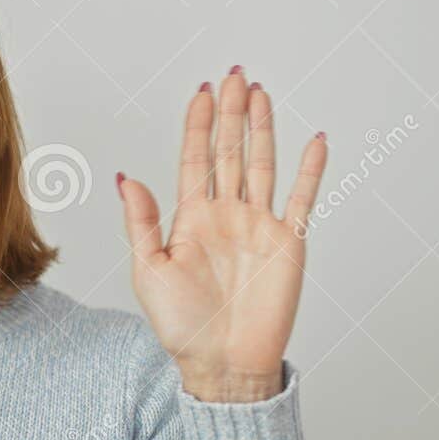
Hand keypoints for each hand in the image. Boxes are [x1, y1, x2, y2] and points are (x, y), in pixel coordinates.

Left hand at [116, 67, 326, 401]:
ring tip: (261, 93)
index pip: (196, 159)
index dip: (199, 125)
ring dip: (262, 129)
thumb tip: (125, 177)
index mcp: (192, 219)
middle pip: (230, 152)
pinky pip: (301, 199)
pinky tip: (313, 139)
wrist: (222, 363)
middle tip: (233, 75)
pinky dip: (309, 170)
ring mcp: (259, 227)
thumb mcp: (149, 271)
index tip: (201, 92)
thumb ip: (142, 222)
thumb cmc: (181, 325)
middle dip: (230, 113)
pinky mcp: (288, 244)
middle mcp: (227, 216)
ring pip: (262, 165)